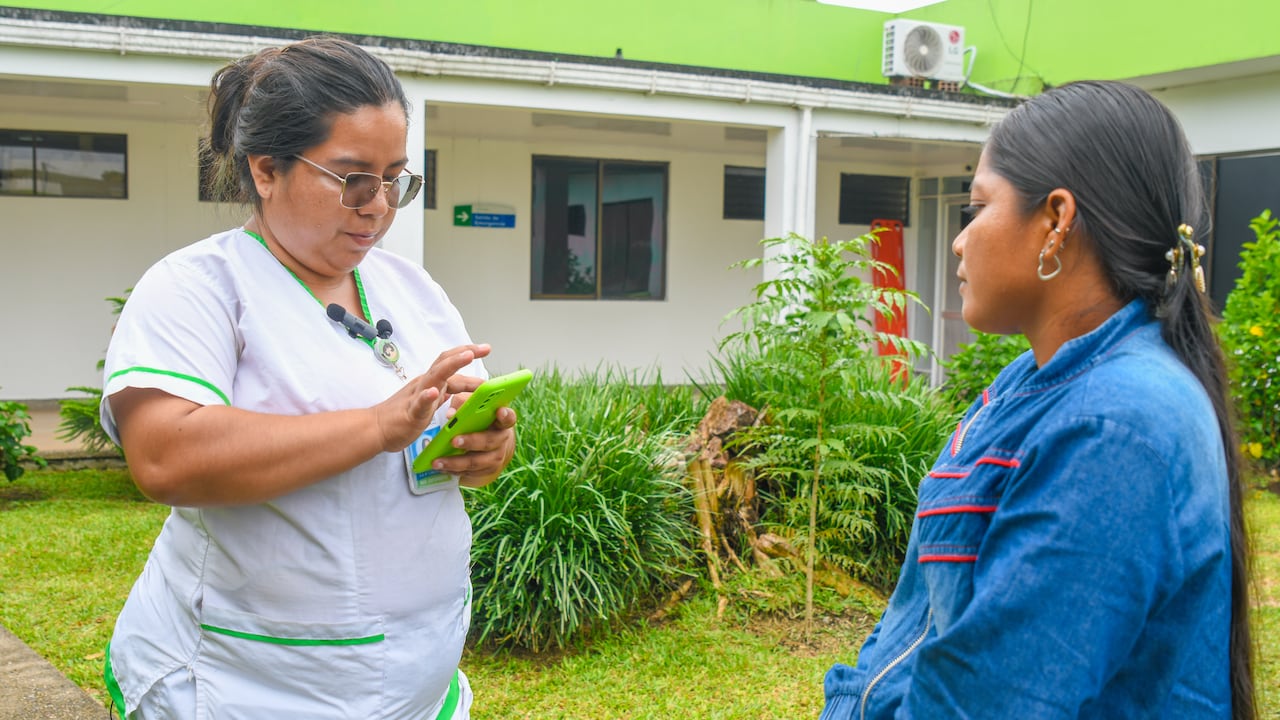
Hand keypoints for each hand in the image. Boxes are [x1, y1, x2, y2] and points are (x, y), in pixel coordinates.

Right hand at [371, 343, 490, 451]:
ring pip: (435, 376)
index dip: (467, 355)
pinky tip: (434, 392)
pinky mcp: (410, 412)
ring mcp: (416, 396)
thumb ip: (445, 393)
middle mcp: (424, 384)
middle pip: (445, 362)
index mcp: (430, 382)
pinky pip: (419, 403)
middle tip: (485, 348)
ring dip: (452, 365)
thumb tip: (463, 388)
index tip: (485, 350)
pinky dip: (427, 396)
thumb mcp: (430, 401)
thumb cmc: (402, 415)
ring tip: (467, 356)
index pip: (450, 364)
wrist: (375, 428)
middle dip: (466, 352)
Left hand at [434, 405, 517, 488]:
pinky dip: (452, 470)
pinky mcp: (486, 471)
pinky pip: (468, 472)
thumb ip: (462, 404)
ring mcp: (495, 457)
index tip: (500, 411)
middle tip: (454, 440)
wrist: (486, 445)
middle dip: (470, 441)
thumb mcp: (470, 409)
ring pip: (476, 461)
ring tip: (437, 461)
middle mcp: (501, 440)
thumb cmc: (476, 421)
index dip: (505, 415)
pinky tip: (440, 467)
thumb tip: (450, 414)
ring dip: (455, 462)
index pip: (508, 418)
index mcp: (500, 422)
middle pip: (488, 441)